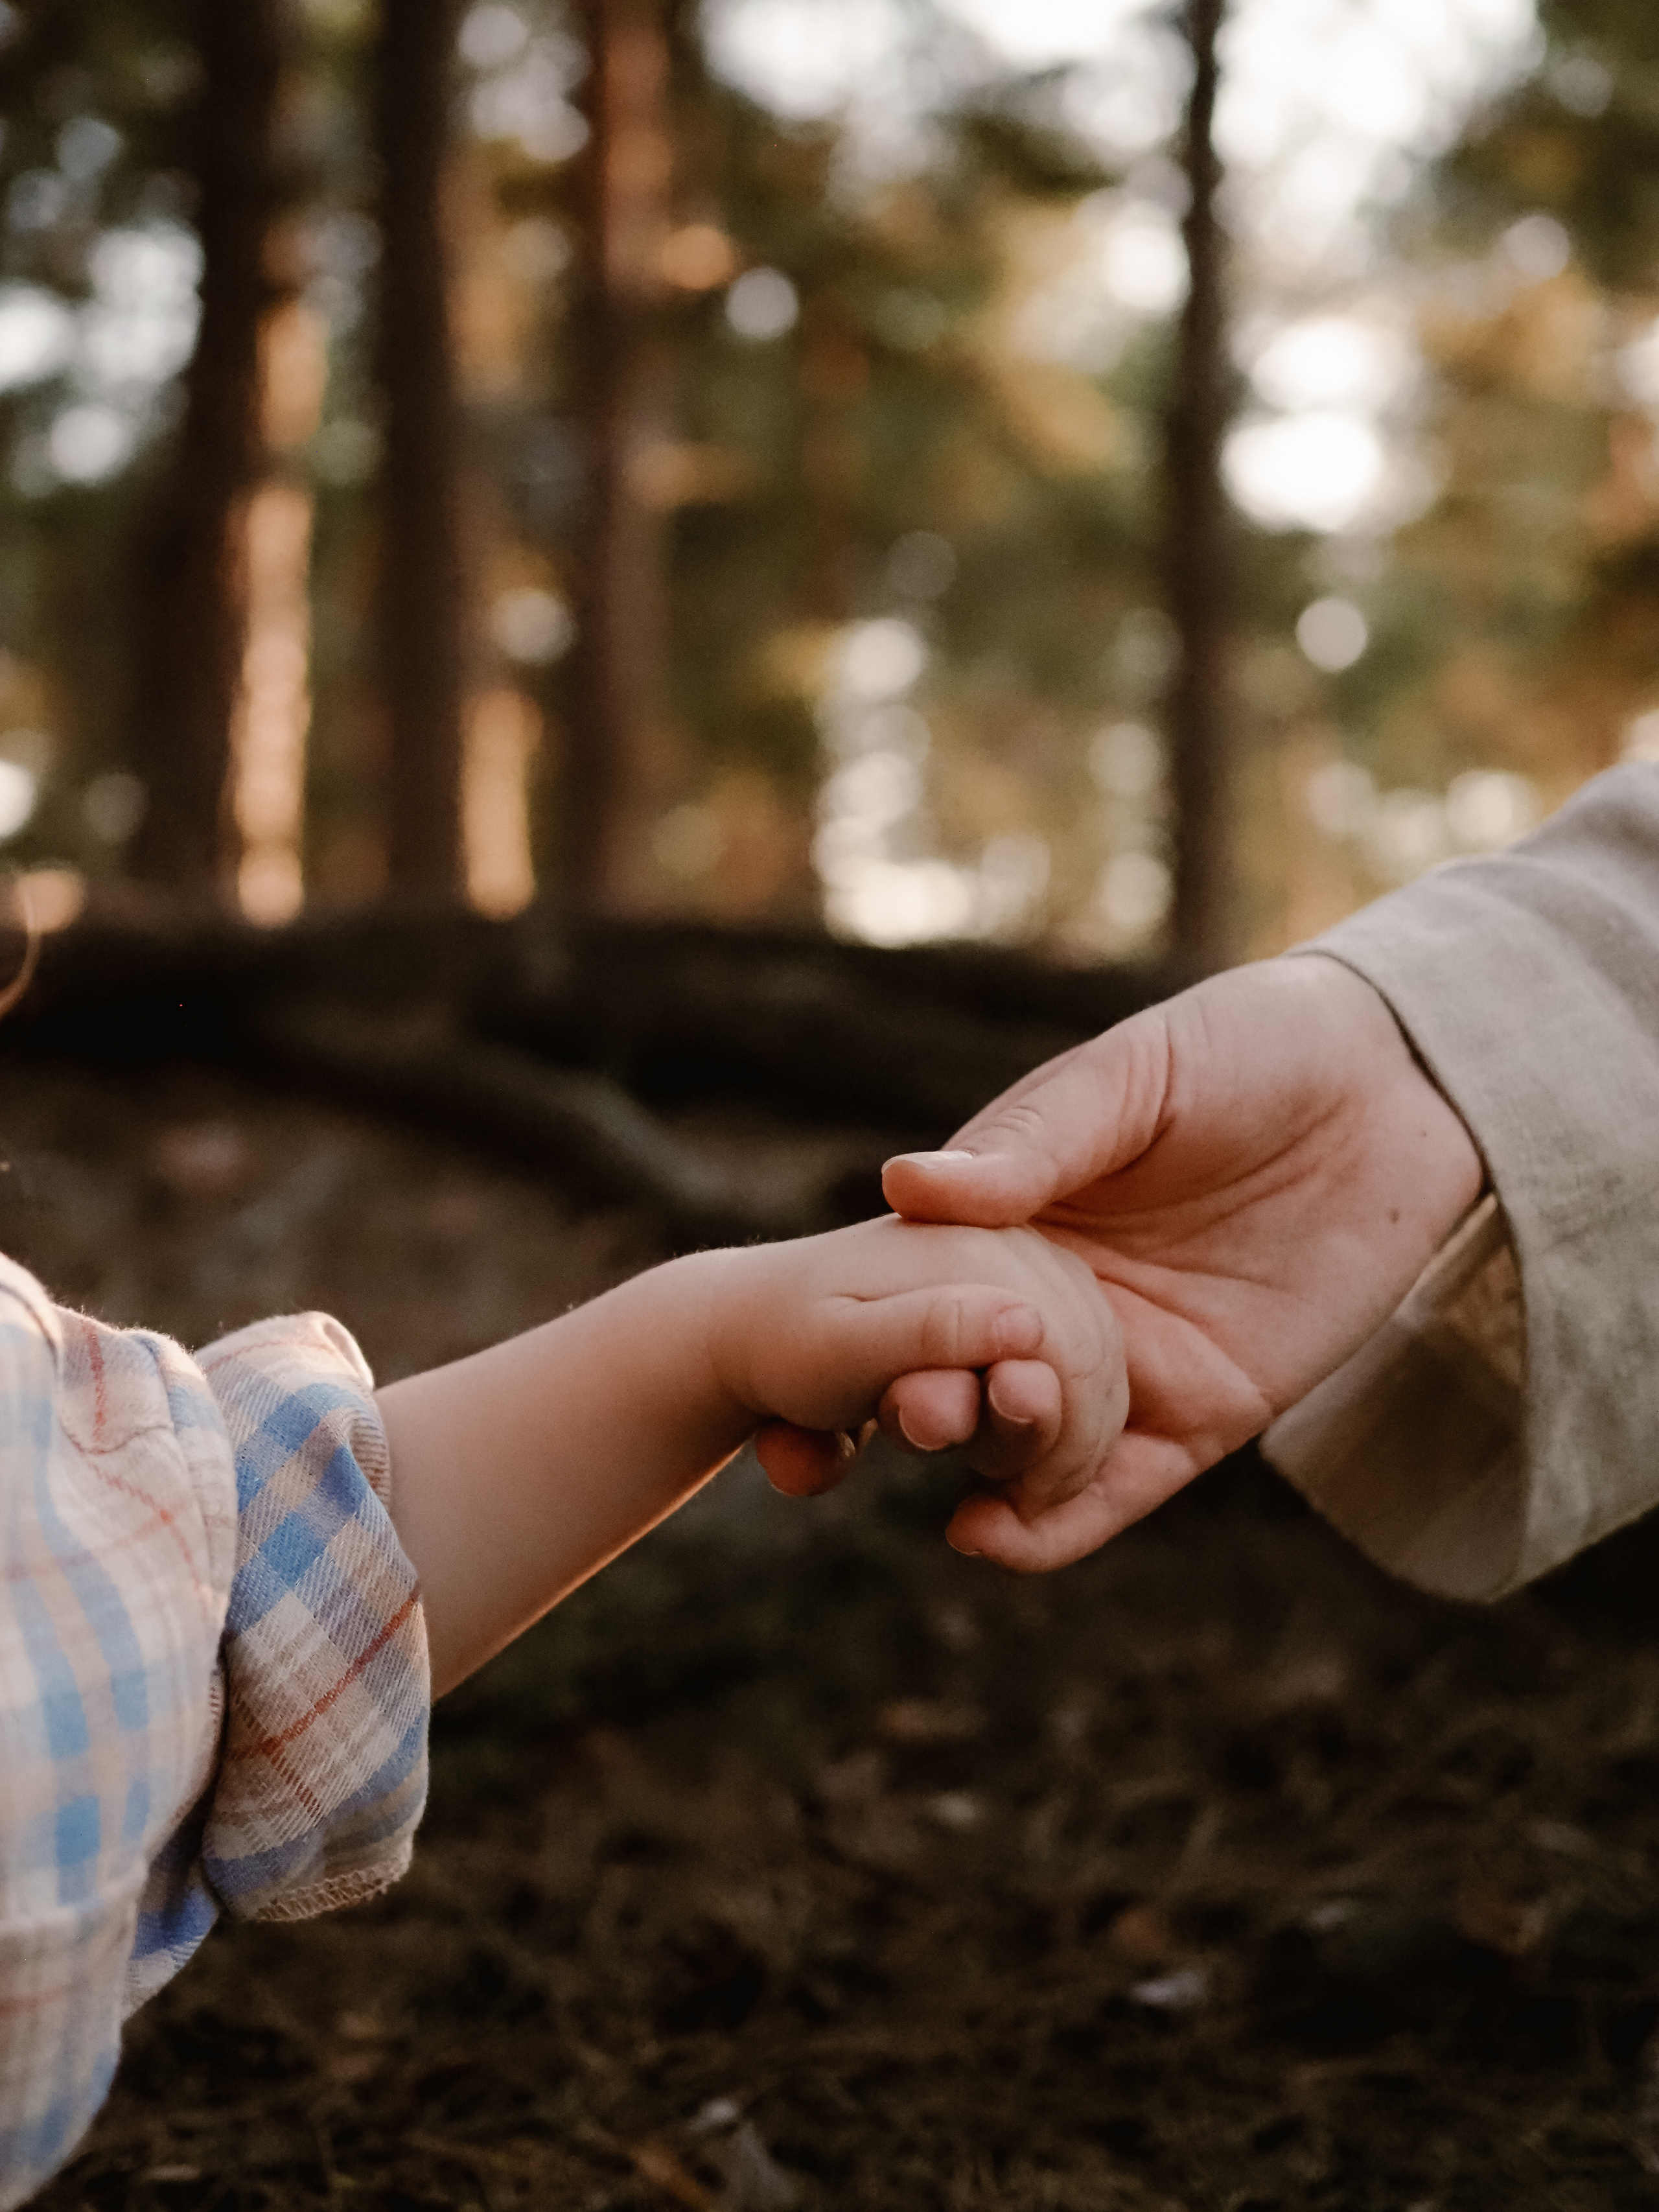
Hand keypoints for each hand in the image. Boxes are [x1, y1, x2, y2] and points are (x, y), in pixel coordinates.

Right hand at [783, 957, 1482, 1571]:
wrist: (1399, 1084)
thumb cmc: (1249, 1048)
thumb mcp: (1130, 1078)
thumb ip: (1032, 1142)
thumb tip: (905, 1185)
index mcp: (1021, 1217)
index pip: (925, 1288)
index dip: (871, 1327)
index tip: (816, 1362)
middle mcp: (1060, 1300)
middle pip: (973, 1376)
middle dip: (927, 1411)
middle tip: (908, 1421)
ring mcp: (1131, 1360)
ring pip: (1034, 1446)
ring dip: (987, 1477)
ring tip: (948, 1500)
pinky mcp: (1208, 1409)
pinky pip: (1121, 1485)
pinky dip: (1060, 1525)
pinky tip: (996, 1539)